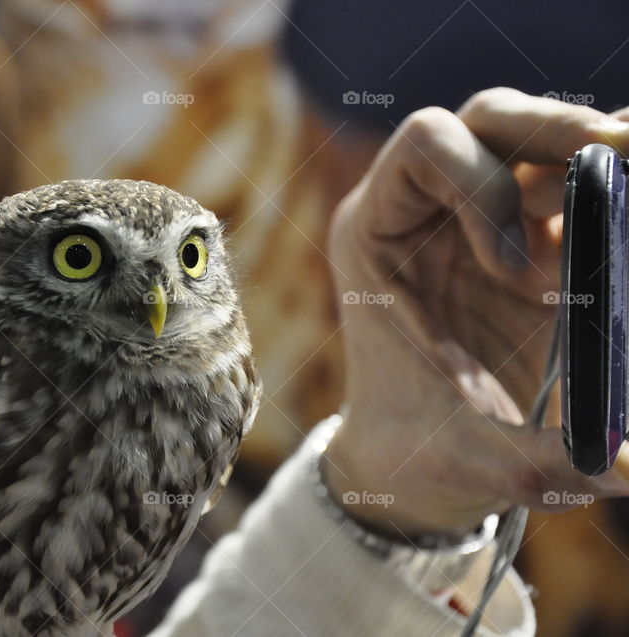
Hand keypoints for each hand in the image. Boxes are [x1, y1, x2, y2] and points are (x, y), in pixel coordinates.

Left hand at [324, 88, 628, 538]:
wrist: (412, 464)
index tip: (512, 271)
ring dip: (600, 161)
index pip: (425, 144)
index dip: (481, 187)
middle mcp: (425, 213)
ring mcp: (481, 222)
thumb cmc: (418, 451)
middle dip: (558, 130)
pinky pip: (578, 193)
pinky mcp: (532, 244)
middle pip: (490, 119)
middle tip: (625, 152)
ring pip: (540, 144)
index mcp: (377, 235)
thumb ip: (539, 461)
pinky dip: (617, 199)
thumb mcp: (466, 457)